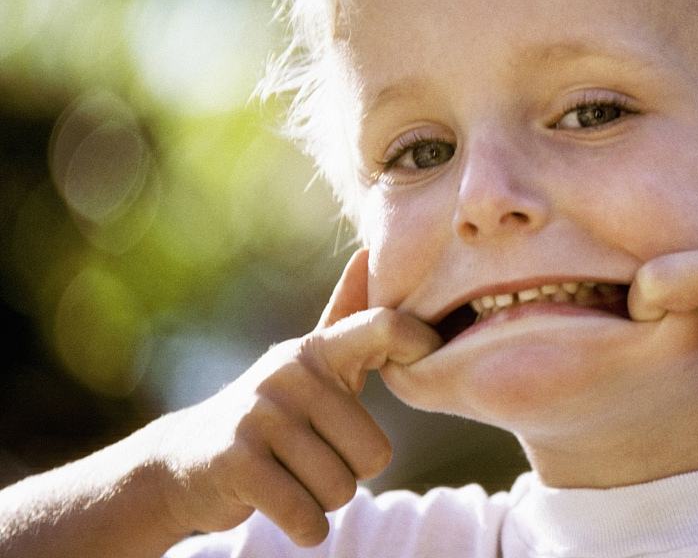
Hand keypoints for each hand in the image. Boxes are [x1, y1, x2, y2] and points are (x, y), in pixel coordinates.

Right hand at [152, 250, 441, 545]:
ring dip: (324, 500)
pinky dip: (305, 528)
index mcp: (317, 351)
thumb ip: (345, 316)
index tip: (430, 354)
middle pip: (375, 452)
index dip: (419, 341)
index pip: (384, 327)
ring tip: (292, 478)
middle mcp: (290, 374)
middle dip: (351, 472)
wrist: (184, 461)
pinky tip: (284, 509)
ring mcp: (261, 415)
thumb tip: (368, 253)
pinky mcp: (239, 463)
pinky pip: (308, 517)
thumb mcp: (307, 365)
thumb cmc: (270, 414)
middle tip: (313, 460)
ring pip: (342, 488)